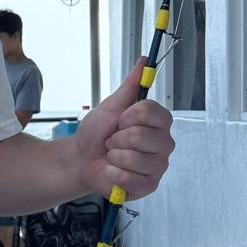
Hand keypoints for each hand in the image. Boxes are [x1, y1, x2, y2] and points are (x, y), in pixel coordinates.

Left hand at [74, 58, 174, 199]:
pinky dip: (113, 173)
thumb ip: (131, 85)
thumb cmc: (98, 133)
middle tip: (113, 141)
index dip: (127, 116)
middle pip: (139, 135)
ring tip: (113, 156)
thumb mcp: (112, 105)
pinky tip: (112, 171)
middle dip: (116, 138)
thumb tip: (144, 60)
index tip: (119, 120)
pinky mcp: (149, 185)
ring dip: (114, 156)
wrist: (82, 158)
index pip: (148, 112)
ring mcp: (158, 166)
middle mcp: (164, 143)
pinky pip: (130, 178)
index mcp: (159, 122)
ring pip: (133, 158)